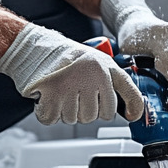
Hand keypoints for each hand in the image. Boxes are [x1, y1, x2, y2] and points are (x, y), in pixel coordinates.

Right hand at [0, 24, 143, 124]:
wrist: (34, 47)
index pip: (129, 92)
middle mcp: (91, 75)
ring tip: (61, 92)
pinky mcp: (52, 95)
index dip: (134, 108)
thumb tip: (128, 108)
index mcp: (105, 66)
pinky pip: (53, 119)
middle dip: (85, 109)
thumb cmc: (64, 57)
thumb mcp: (95, 61)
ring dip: (65, 111)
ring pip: (76, 119)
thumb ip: (112, 81)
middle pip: (98, 115)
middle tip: (74, 93)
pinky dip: (48, 113)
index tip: (132, 116)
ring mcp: (72, 86)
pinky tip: (48, 98)